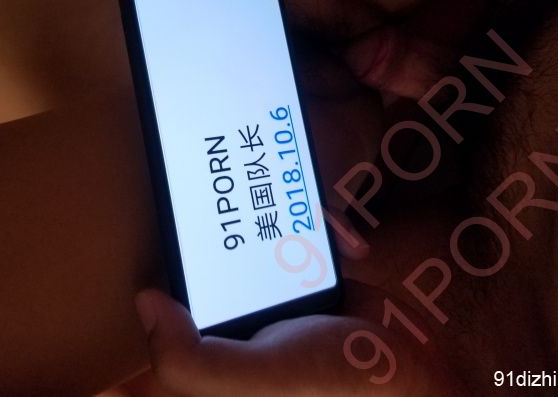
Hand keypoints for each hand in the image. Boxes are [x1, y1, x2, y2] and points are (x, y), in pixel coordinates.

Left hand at [121, 208, 463, 396]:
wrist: (413, 373)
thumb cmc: (332, 382)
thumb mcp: (253, 379)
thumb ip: (190, 356)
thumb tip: (145, 301)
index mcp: (214, 345)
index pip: (178, 291)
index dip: (176, 250)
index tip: (182, 206)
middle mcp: (241, 316)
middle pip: (222, 253)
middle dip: (232, 220)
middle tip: (236, 181)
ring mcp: (278, 294)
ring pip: (265, 237)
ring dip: (281, 214)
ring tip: (300, 199)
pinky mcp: (311, 277)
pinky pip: (304, 237)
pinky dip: (323, 227)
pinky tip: (348, 240)